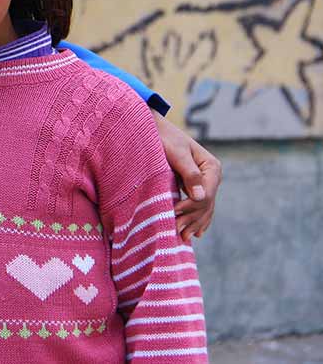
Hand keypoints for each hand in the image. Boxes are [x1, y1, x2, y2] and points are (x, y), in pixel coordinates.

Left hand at [154, 112, 221, 241]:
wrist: (156, 130)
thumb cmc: (164, 139)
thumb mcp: (176, 153)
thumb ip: (189, 173)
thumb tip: (199, 197)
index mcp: (211, 167)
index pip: (206, 193)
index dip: (191, 205)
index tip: (174, 212)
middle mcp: (212, 177)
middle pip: (206, 204)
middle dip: (192, 218)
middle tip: (177, 232)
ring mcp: (205, 183)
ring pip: (203, 208)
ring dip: (194, 223)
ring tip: (183, 237)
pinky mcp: (195, 187)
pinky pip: (199, 207)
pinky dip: (196, 219)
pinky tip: (195, 233)